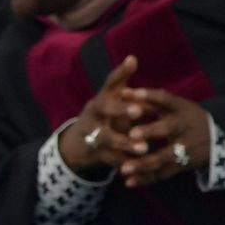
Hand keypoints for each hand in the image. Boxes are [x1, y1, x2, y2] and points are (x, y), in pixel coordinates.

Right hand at [57, 55, 144, 174]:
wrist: (80, 144)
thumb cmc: (104, 116)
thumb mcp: (109, 98)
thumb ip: (121, 81)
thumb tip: (133, 57)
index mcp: (101, 98)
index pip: (109, 82)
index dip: (120, 74)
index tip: (133, 63)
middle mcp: (93, 113)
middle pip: (104, 109)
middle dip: (120, 110)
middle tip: (137, 111)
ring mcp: (92, 133)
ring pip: (107, 137)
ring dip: (124, 143)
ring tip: (144, 148)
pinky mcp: (97, 153)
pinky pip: (112, 159)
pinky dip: (127, 164)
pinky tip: (142, 167)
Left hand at [118, 87, 209, 188]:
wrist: (220, 138)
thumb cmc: (187, 116)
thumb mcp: (175, 105)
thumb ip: (149, 99)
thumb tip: (121, 91)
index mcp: (181, 108)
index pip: (166, 99)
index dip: (150, 96)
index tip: (132, 93)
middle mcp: (184, 127)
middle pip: (167, 129)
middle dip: (149, 131)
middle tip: (131, 135)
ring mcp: (185, 148)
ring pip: (164, 157)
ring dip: (143, 164)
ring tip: (123, 169)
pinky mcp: (184, 166)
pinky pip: (164, 173)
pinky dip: (147, 178)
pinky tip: (129, 182)